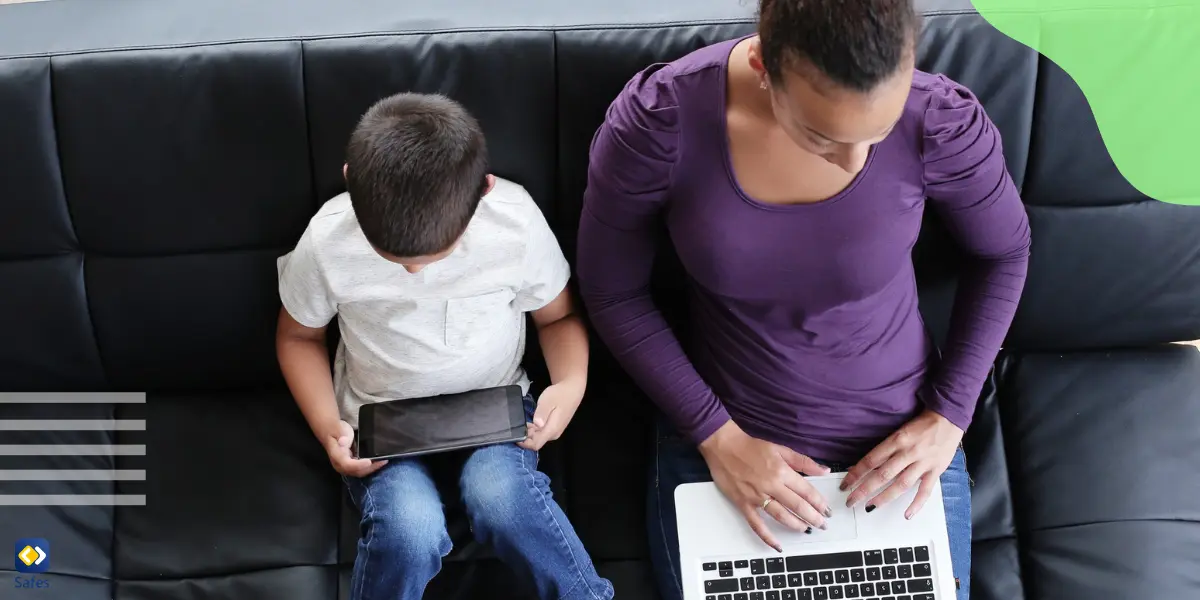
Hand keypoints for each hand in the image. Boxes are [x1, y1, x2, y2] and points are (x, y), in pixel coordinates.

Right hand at [323, 420, 387, 477]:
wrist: (331, 431)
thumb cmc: (335, 429)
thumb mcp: (336, 428)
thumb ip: (340, 435)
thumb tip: (343, 442)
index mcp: (336, 455)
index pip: (347, 465)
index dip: (358, 465)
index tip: (369, 461)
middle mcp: (340, 464)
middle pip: (356, 471)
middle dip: (370, 468)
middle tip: (383, 461)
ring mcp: (346, 466)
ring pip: (360, 471)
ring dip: (372, 468)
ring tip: (384, 461)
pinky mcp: (351, 464)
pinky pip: (362, 468)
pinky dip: (371, 466)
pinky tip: (379, 461)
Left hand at [518, 383, 581, 450]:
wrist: (571, 391)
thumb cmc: (559, 395)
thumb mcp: (547, 401)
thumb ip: (541, 413)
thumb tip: (537, 425)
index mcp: (552, 429)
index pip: (536, 444)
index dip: (524, 442)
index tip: (516, 432)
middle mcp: (553, 434)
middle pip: (536, 442)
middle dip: (526, 436)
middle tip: (521, 423)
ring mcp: (554, 432)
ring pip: (538, 438)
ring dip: (530, 432)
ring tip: (526, 420)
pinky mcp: (554, 429)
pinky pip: (541, 433)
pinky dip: (534, 430)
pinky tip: (532, 421)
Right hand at [699, 421, 832, 551]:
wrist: (724, 446)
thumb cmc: (751, 446)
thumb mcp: (780, 448)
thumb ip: (803, 461)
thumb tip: (824, 470)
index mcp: (782, 471)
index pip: (807, 491)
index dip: (819, 503)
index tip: (827, 510)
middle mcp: (772, 486)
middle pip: (798, 506)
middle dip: (813, 518)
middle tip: (822, 525)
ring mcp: (757, 497)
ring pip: (781, 516)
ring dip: (796, 525)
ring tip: (806, 530)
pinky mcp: (744, 504)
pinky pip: (757, 524)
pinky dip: (767, 536)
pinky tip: (777, 545)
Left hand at [841, 410, 962, 517]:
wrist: (948, 419)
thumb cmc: (921, 425)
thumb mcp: (899, 432)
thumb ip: (886, 449)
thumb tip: (867, 466)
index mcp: (896, 440)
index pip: (871, 460)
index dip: (856, 474)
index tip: (845, 485)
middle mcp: (908, 452)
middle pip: (882, 475)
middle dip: (864, 489)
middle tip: (851, 501)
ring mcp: (922, 463)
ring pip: (900, 484)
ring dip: (884, 497)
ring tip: (870, 507)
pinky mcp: (935, 471)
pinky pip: (925, 490)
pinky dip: (916, 504)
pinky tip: (907, 514)